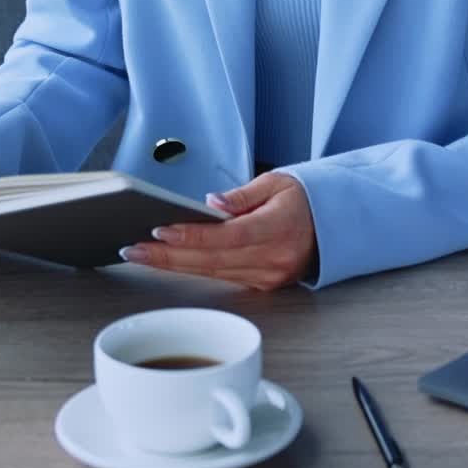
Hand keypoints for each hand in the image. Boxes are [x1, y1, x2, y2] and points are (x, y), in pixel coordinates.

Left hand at [119, 172, 316, 290]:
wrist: (334, 224)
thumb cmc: (305, 198)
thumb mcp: (278, 182)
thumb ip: (243, 195)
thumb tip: (210, 203)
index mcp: (279, 228)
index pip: (229, 236)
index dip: (193, 235)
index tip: (161, 230)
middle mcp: (274, 259)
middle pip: (212, 261)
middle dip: (168, 255)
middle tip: (133, 248)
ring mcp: (268, 277)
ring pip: (212, 273)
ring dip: (174, 264)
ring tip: (141, 254)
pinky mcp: (263, 285)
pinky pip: (222, 277)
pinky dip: (194, 268)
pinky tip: (170, 261)